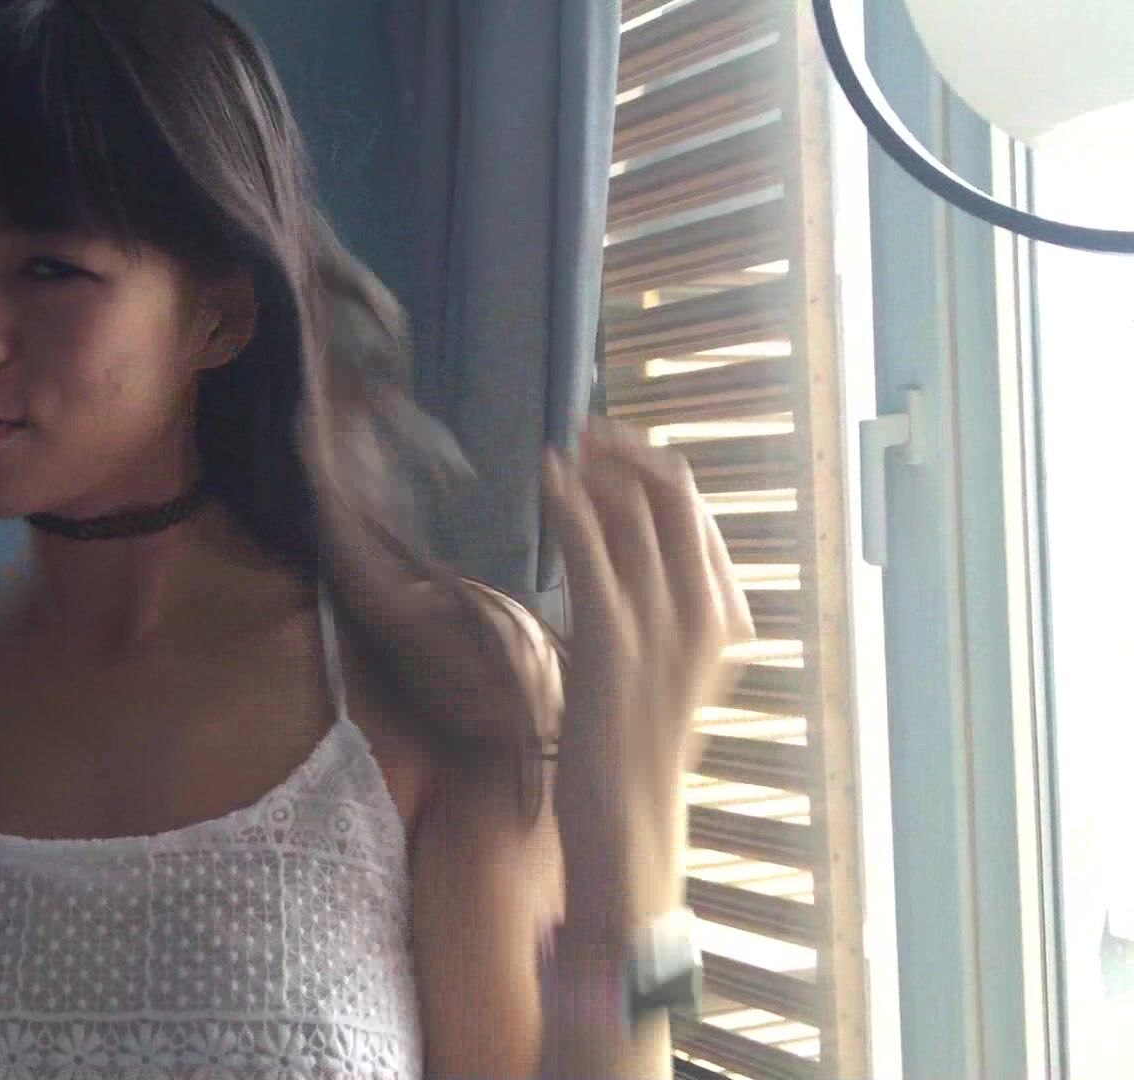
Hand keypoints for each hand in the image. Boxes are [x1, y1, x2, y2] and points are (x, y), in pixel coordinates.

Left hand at [541, 418, 752, 908]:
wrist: (629, 816)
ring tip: (566, 443)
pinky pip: (591, 548)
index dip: (655, 469)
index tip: (616, 446)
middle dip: (631, 451)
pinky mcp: (612, 637)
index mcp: (726, 616)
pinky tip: (549, 475)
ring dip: (598, 466)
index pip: (699, 516)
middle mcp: (705, 612)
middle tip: (590, 427)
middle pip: (675, 497)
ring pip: (635, 512)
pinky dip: (569, 502)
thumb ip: (654, 613)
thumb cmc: (634, 746)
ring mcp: (662, 623)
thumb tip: (618, 554)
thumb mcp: (662, 669)